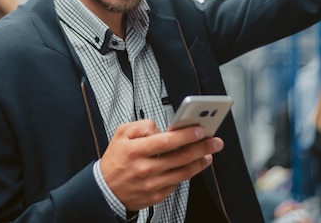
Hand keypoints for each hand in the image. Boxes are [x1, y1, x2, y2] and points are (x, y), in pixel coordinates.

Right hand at [99, 119, 223, 210]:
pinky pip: (177, 183)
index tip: (200, 130)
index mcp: (135, 150)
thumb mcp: (121, 133)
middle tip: (215, 141)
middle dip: (202, 147)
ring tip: (209, 154)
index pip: (166, 141)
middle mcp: (145, 168)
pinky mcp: (156, 196)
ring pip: (183, 172)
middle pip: (181, 157)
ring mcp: (152, 184)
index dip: (186, 135)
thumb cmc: (115, 159)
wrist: (105, 190)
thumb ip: (143, 125)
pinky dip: (187, 173)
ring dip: (200, 162)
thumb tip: (162, 129)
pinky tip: (193, 165)